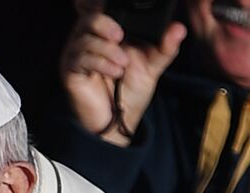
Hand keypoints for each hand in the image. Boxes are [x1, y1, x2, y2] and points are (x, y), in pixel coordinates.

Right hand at [60, 0, 185, 146]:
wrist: (119, 123)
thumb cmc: (129, 92)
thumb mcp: (152, 66)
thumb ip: (165, 47)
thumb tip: (179, 29)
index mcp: (106, 33)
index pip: (102, 10)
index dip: (107, 8)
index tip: (124, 26)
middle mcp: (88, 40)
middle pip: (88, 18)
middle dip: (105, 24)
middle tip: (120, 36)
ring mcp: (77, 54)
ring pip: (84, 38)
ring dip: (106, 49)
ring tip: (123, 64)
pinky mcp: (70, 71)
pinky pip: (80, 59)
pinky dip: (100, 63)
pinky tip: (115, 72)